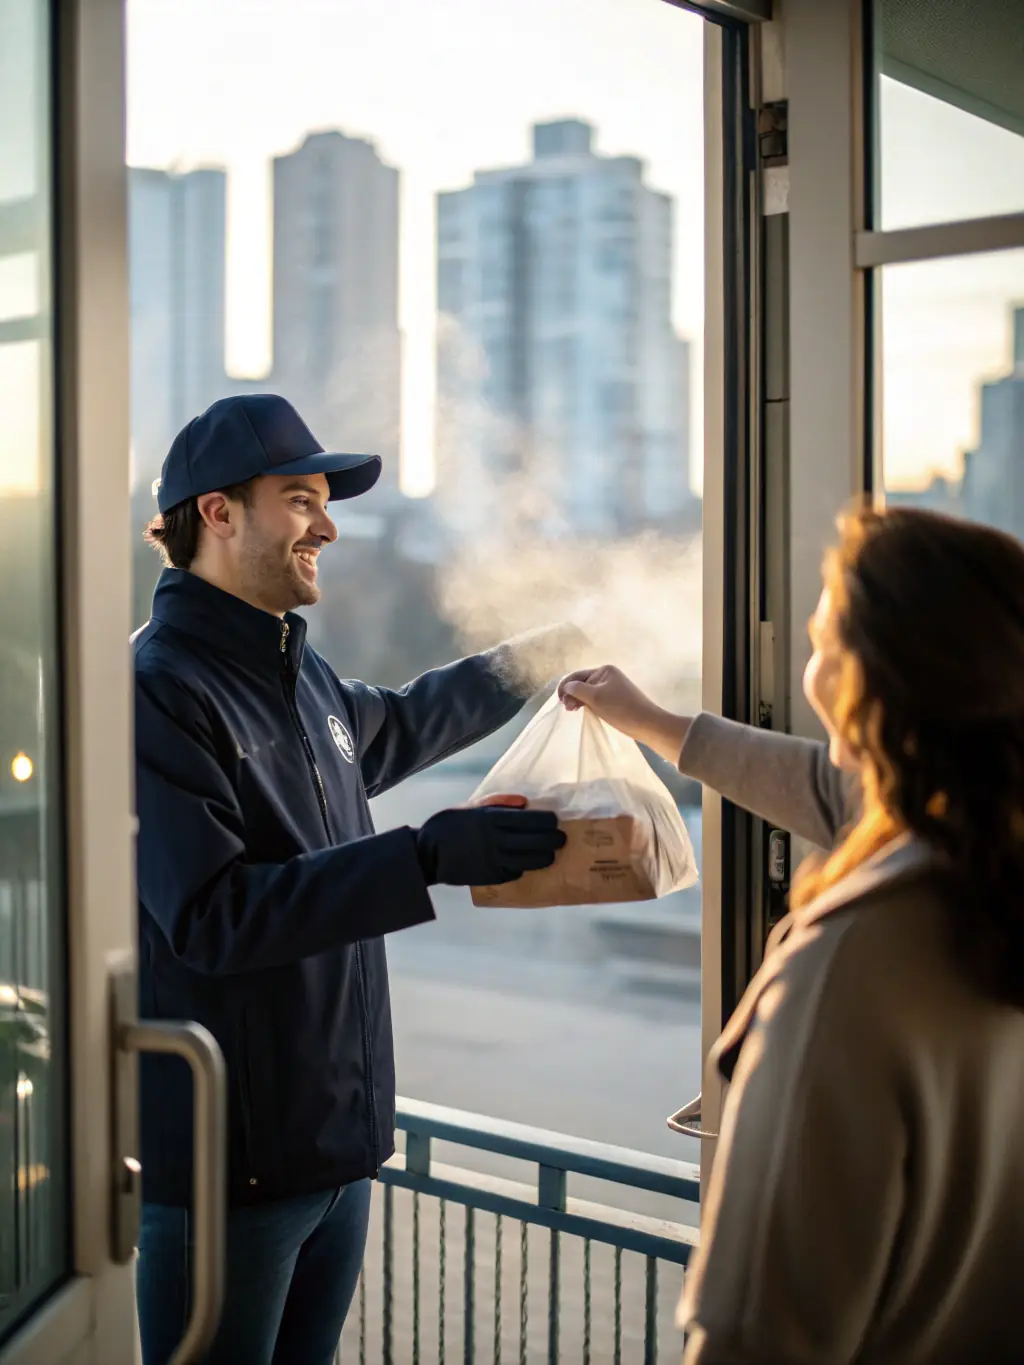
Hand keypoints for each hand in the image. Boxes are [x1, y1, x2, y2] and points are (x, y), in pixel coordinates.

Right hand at [416, 806, 566, 887]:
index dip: (547, 821)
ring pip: (529, 860)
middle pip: (535, 841)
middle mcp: (496, 839)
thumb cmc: (450, 824)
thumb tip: (524, 802)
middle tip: (561, 839)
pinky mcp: (490, 876)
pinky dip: (523, 868)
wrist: (428, 853)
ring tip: (551, 855)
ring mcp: (494, 859)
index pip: (530, 819)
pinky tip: (527, 864)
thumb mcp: (471, 807)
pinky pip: (514, 872)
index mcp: (491, 819)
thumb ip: (498, 802)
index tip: (554, 821)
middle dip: (553, 840)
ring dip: (545, 857)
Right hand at [558, 665, 658, 739]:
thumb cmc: (620, 708)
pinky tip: (584, 711)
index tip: (559, 701)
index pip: (578, 675)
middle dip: (572, 694)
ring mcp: (613, 688)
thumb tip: (566, 686)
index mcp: (604, 670)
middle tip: (567, 709)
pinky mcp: (616, 700)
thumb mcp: (595, 697)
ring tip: (573, 711)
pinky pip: (597, 699)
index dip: (566, 686)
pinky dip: (588, 704)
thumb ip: (577, 689)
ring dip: (579, 700)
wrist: (647, 723)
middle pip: (583, 683)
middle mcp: (608, 676)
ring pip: (589, 692)